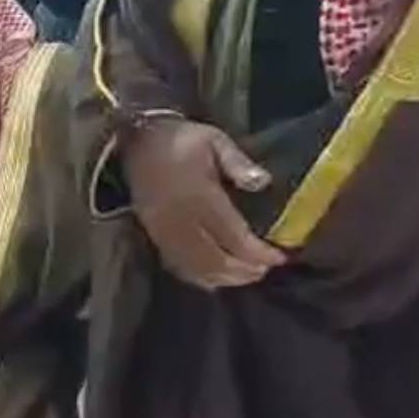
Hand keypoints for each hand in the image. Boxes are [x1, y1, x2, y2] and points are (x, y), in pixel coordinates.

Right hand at [122, 119, 286, 290]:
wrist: (138, 140)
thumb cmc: (182, 139)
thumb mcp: (215, 141)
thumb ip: (239, 163)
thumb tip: (264, 182)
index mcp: (200, 197)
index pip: (235, 237)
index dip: (259, 253)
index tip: (281, 256)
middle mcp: (182, 221)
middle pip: (218, 261)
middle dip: (246, 270)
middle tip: (267, 268)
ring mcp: (165, 233)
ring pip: (199, 269)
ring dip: (226, 278)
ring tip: (248, 274)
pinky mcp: (154, 236)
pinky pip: (179, 267)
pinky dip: (202, 278)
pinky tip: (217, 277)